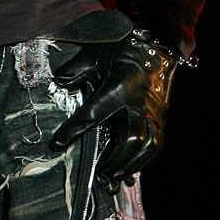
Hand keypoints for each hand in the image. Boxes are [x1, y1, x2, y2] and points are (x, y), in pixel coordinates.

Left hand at [49, 30, 181, 193]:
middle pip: (130, 140)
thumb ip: (74, 70)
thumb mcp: (94, 53)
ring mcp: (154, 110)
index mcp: (119, 86)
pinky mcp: (161, 115)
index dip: (72, 131)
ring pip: (147, 146)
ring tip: (113, 178)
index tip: (57, 143)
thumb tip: (58, 84)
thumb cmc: (122, 46)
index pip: (92, 115)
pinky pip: (156, 144)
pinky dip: (144, 161)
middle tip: (98, 174)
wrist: (156, 40)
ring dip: (130, 165)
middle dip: (113, 161)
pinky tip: (131, 171)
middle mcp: (139, 102)